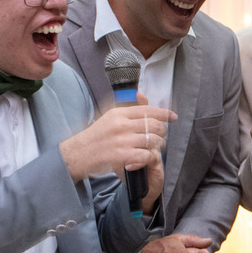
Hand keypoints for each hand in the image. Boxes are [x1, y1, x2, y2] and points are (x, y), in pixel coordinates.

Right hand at [59, 93, 173, 206]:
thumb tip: (142, 95)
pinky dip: (149, 157)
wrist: (77, 154)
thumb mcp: (109, 118)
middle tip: (160, 136)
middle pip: (154, 125)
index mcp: (119, 113)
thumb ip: (127, 109)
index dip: (164, 113)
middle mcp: (121, 124)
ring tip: (154, 148)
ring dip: (158, 146)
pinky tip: (145, 158)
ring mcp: (122, 140)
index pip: (148, 110)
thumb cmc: (95, 137)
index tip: (173, 117)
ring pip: (153, 140)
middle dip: (162, 132)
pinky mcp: (122, 155)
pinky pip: (146, 154)